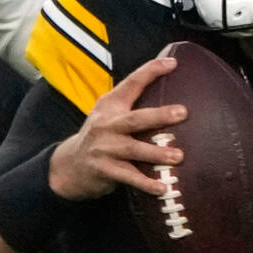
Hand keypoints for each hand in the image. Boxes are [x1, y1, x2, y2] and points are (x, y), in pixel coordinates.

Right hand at [48, 56, 186, 199]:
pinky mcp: (104, 170)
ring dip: (156, 153)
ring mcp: (104, 148)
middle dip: (159, 116)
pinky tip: (162, 188)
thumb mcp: (109, 114)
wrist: (69, 165)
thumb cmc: (100, 137)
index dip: (151, 71)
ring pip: (133, 150)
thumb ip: (133, 105)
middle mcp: (107, 124)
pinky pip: (129, 177)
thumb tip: (170, 93)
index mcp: (110, 105)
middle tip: (183, 113)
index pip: (132, 83)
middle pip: (135, 119)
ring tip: (178, 156)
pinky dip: (145, 183)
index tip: (173, 63)